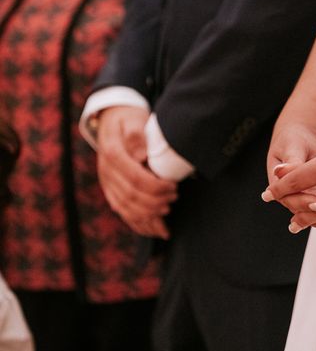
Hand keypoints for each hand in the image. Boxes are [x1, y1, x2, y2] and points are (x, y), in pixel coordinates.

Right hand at [96, 106, 176, 238]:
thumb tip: (140, 155)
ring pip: (126, 208)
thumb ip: (136, 135)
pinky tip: (155, 230)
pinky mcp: (111, 190)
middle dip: (155, 202)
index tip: (173, 186)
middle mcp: (107, 172)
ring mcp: (108, 183)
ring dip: (148, 216)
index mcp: (113, 154)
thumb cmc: (128, 119)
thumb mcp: (133, 119)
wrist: (111, 119)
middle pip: (131, 196)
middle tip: (174, 197)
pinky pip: (123, 212)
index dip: (156, 187)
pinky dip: (139, 224)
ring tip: (166, 213)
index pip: (135, 178)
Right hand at [266, 122, 315, 231]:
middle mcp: (295, 198)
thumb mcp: (292, 146)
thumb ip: (292, 161)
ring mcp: (310, 200)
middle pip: (308, 216)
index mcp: (281, 187)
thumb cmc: (295, 141)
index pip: (291, 201)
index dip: (304, 204)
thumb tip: (282, 170)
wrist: (305, 140)